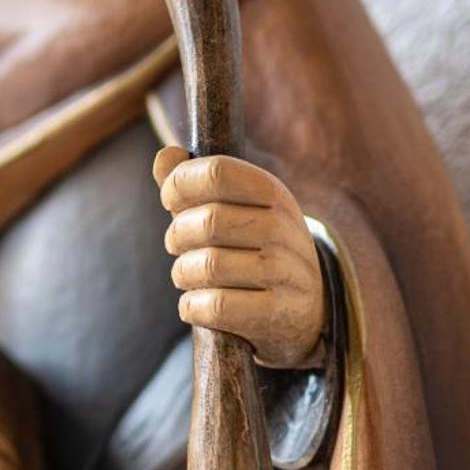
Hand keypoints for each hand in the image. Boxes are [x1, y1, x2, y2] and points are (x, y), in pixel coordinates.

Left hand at [155, 146, 328, 368]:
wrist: (304, 309)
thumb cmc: (253, 251)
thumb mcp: (233, 211)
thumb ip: (195, 184)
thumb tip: (165, 156)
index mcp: (272, 193)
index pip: (217, 172)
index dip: (180, 184)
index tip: (170, 198)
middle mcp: (282, 229)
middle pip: (207, 222)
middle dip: (177, 236)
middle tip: (178, 246)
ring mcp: (284, 273)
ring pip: (207, 266)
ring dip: (183, 274)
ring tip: (188, 276)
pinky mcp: (277, 314)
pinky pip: (216, 306)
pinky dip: (192, 307)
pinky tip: (197, 304)